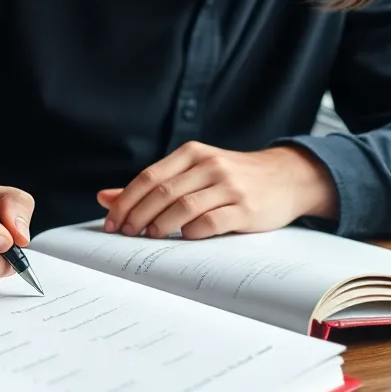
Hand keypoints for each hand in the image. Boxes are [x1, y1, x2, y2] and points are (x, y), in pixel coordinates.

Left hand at [97, 142, 336, 239]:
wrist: (285, 178)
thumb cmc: (231, 178)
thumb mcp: (192, 172)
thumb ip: (151, 185)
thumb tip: (104, 197)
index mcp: (191, 153)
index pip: (149, 177)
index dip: (126, 201)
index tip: (111, 222)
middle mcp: (209, 165)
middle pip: (162, 192)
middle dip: (137, 215)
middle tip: (125, 234)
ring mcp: (229, 186)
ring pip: (183, 207)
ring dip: (160, 225)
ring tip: (148, 237)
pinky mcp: (246, 208)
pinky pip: (211, 222)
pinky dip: (192, 232)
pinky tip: (183, 238)